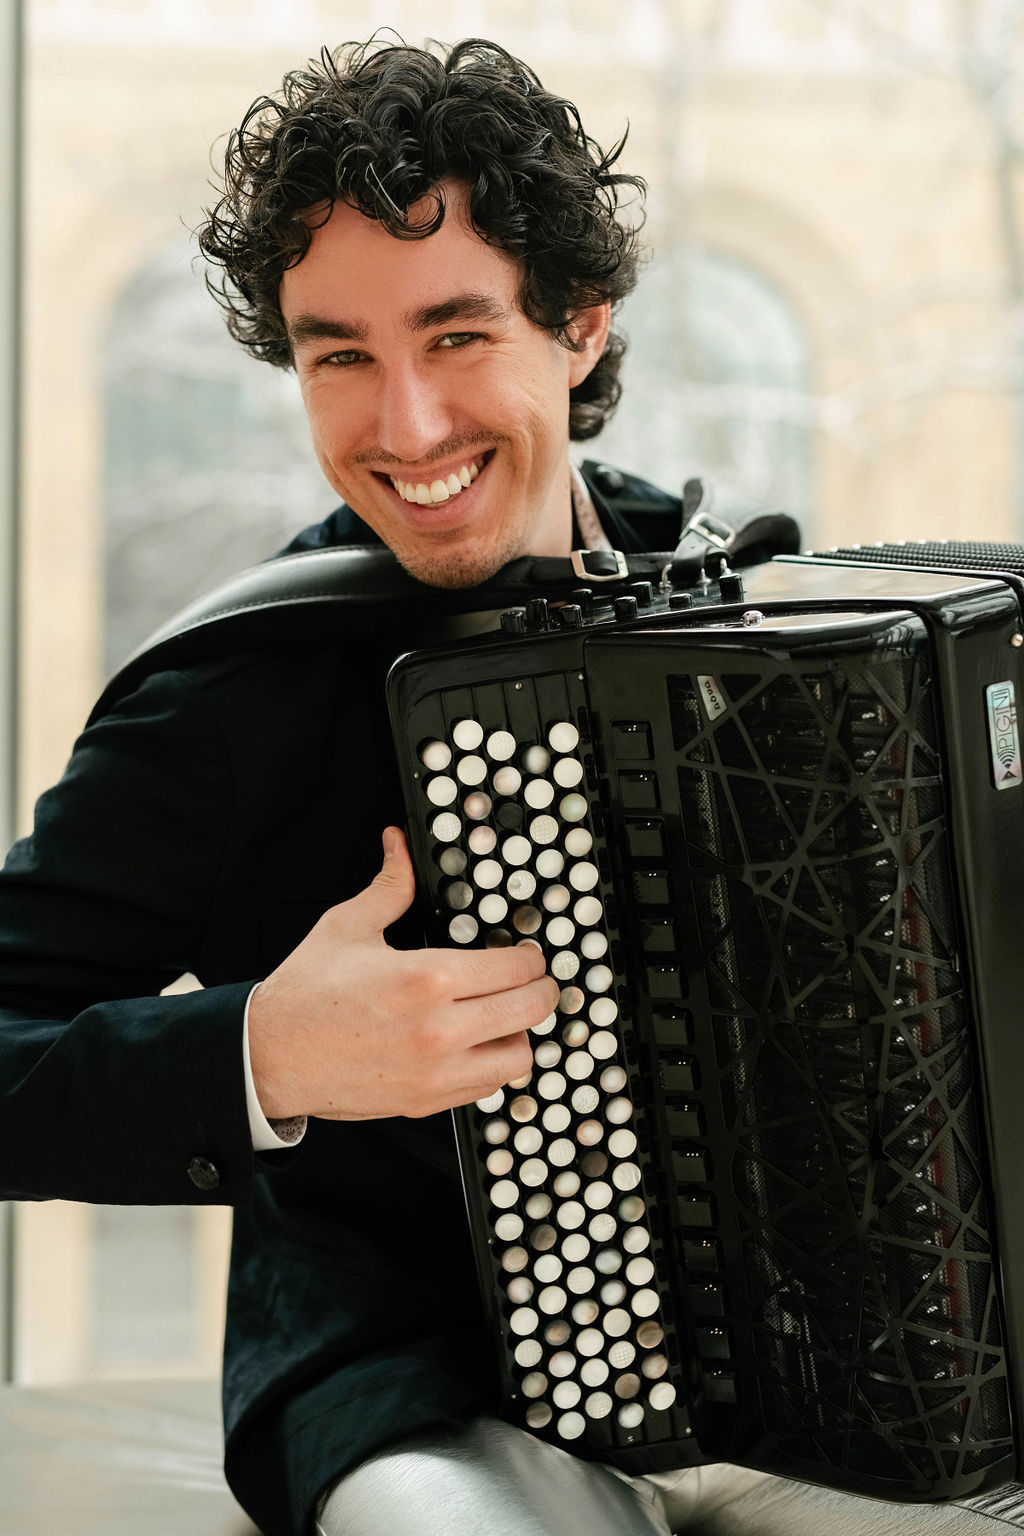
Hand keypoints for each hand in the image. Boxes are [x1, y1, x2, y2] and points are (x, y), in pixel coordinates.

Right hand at [247, 827, 558, 1120]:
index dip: (530, 956)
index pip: (515, 967)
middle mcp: (439, 1030)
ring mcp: (435, 1072)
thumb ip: (390, 886)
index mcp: (426, 978)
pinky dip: (494, 1066)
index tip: (526, 953)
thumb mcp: (348, 926)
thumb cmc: (306, 993)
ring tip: (507, 1016)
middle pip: (531, 1010)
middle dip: (542, 989)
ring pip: (519, 1057)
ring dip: (521, 1033)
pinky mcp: (427, 1102)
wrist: (270, 1055)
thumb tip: (399, 845)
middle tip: (536, 980)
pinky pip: (488, 1087)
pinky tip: (480, 1046)